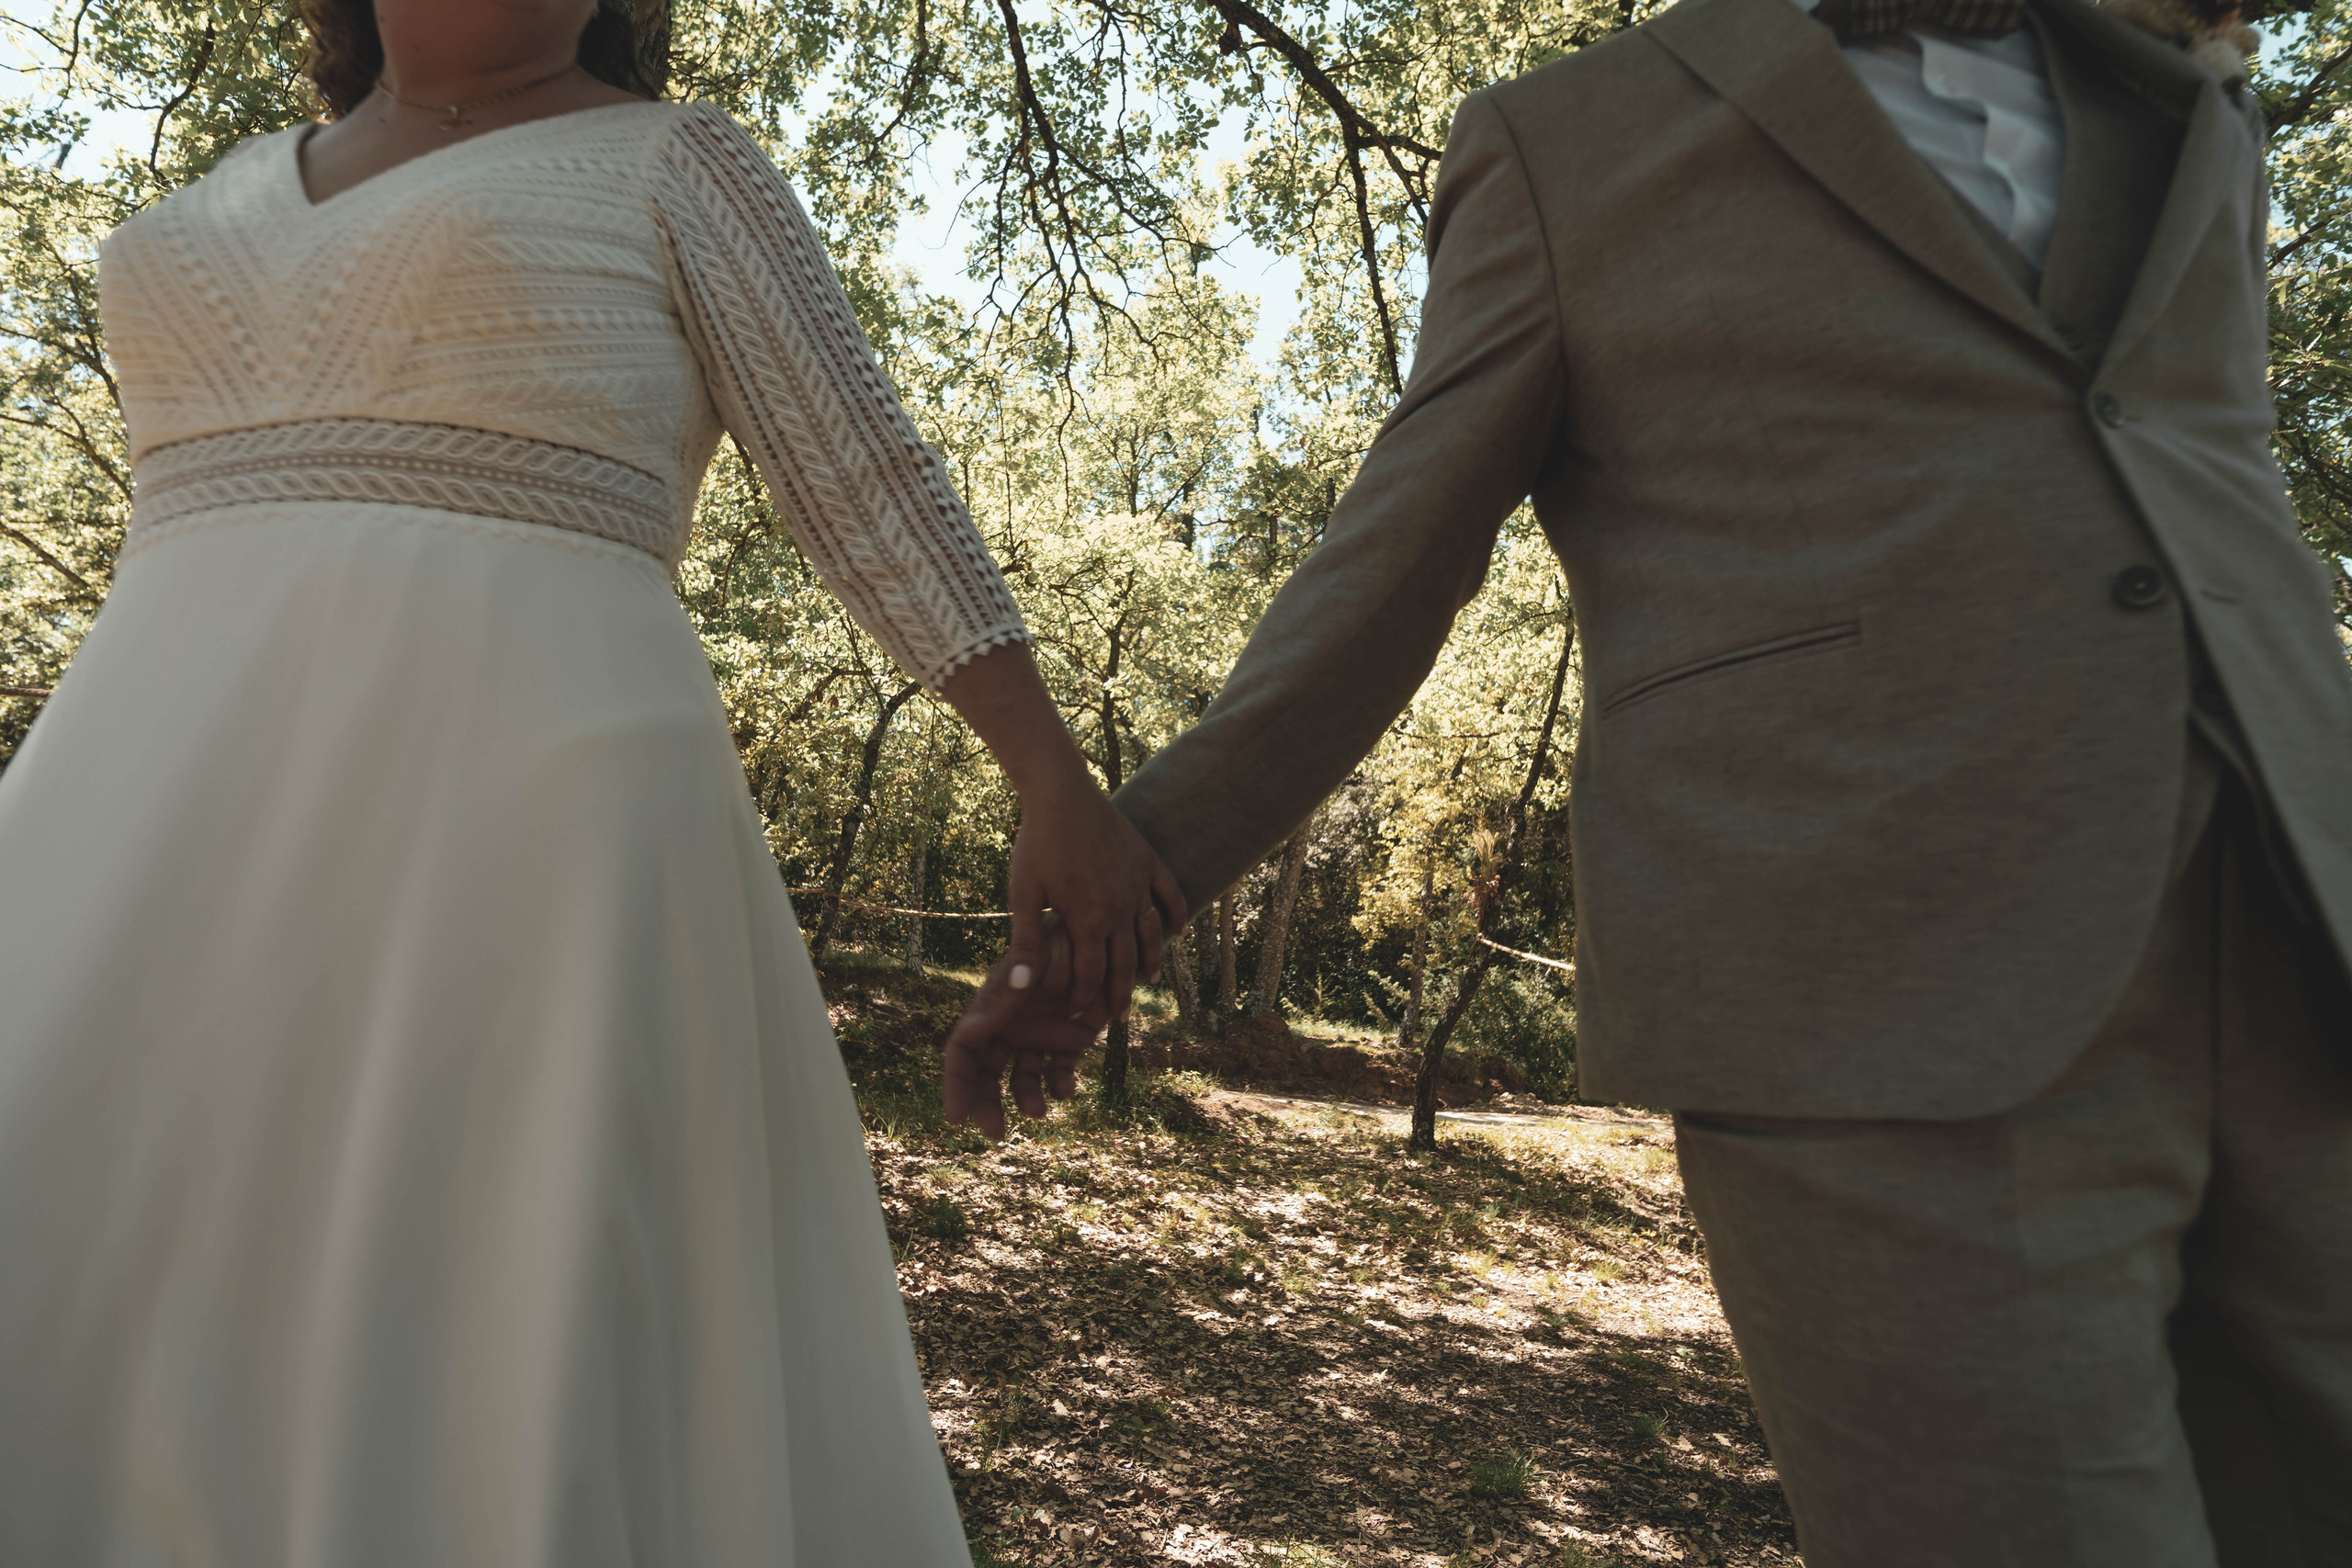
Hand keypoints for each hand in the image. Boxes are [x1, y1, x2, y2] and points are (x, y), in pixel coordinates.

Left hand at [933, 643, 1187, 1017]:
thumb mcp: (1023, 895)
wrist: (1060, 792)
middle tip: (1118, 1016)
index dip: (1085, 997)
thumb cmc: (1036, 843)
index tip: (1079, 1014)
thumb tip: (1020, 989)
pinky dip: (1174, 914)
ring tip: (1148, 981)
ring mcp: (1138, 884)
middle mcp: (1121, 908)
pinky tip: (1175, 932)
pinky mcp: (1146, 861)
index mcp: (1088, 920)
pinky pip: (1168, 894)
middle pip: (1125, 962)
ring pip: (1150, 933)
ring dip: (1150, 961)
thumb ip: (1026, 944)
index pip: (1090, 972)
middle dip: (1120, 993)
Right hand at [943, 927, 1111, 1138]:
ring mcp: (1039, 1037)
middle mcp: (1010, 1028)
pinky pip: (1061, 1071)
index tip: (956, 1117)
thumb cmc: (1054, 939)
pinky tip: (1067, 1090)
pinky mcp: (1070, 1042)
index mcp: (990, 1009)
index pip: (962, 1053)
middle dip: (987, 1104)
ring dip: (1027, 1098)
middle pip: (988, 1075)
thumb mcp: (1025, 964)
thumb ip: (1001, 999)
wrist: (1098, 934)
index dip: (956, 1085)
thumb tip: (970, 1034)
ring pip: (1024, 1079)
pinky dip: (1062, 1084)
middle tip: (994, 1132)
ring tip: (1038, 1111)